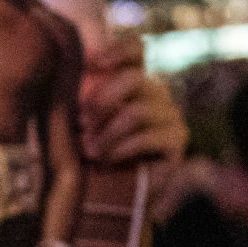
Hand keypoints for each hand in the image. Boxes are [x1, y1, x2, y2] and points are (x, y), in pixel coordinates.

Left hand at [80, 37, 188, 167]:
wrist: (121, 195)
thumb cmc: (98, 154)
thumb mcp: (86, 122)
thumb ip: (84, 99)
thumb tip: (70, 72)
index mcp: (135, 82)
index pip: (136, 51)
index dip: (118, 51)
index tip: (92, 64)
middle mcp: (157, 94)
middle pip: (134, 78)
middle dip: (102, 100)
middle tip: (80, 122)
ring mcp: (171, 116)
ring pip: (137, 111)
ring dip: (107, 132)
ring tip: (88, 151)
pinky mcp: (177, 140)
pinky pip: (147, 137)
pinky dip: (121, 148)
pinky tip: (106, 160)